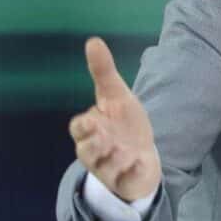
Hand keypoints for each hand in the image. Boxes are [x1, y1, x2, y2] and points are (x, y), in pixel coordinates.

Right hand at [67, 37, 160, 201]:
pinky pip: (126, 180)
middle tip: (108, 136)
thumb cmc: (124, 123)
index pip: (78, 128)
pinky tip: (140, 161)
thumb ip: (103, 71)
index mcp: (90, 130)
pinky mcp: (126, 180)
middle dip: (95, 144)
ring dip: (115, 157)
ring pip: (105, 167)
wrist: (142, 154)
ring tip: (125, 149)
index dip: (83, 125)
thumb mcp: (116, 95)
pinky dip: (132, 171)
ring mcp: (110, 168)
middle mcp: (96, 151)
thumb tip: (93, 40)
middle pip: (85, 150)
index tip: (93, 119)